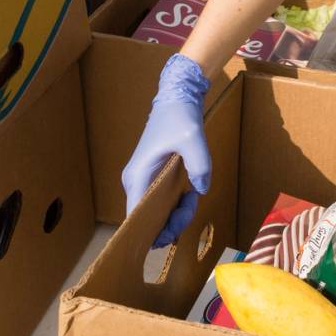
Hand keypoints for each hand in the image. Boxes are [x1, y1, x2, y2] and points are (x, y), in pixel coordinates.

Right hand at [121, 53, 211, 247]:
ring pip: (157, 212)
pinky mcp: (154, 178)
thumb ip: (200, 165)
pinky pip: (163, 202)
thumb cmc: (179, 117)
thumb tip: (200, 189)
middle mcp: (136, 182)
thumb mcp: (193, 139)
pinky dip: (177, 204)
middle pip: (147, 219)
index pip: (135, 216)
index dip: (148, 233)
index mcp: (137, 177)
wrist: (177, 98)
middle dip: (170, 222)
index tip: (168, 237)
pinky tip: (190, 195)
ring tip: (193, 198)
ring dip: (176, 213)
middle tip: (190, 208)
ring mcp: (144, 181)